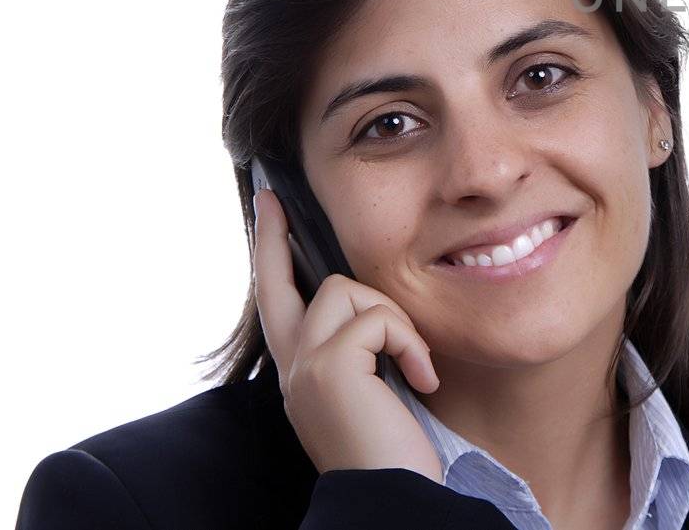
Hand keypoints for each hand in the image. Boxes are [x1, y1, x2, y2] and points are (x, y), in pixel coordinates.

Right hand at [253, 187, 443, 482]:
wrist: (393, 492)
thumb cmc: (393, 444)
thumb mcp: (370, 383)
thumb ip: (359, 343)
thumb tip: (371, 298)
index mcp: (299, 368)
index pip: (277, 300)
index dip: (269, 252)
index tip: (267, 207)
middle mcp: (290, 363)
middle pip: (273, 280)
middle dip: (272, 233)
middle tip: (272, 196)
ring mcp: (303, 363)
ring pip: (347, 287)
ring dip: (394, 317)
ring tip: (412, 364)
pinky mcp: (329, 365)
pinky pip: (379, 317)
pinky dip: (410, 343)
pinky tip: (421, 380)